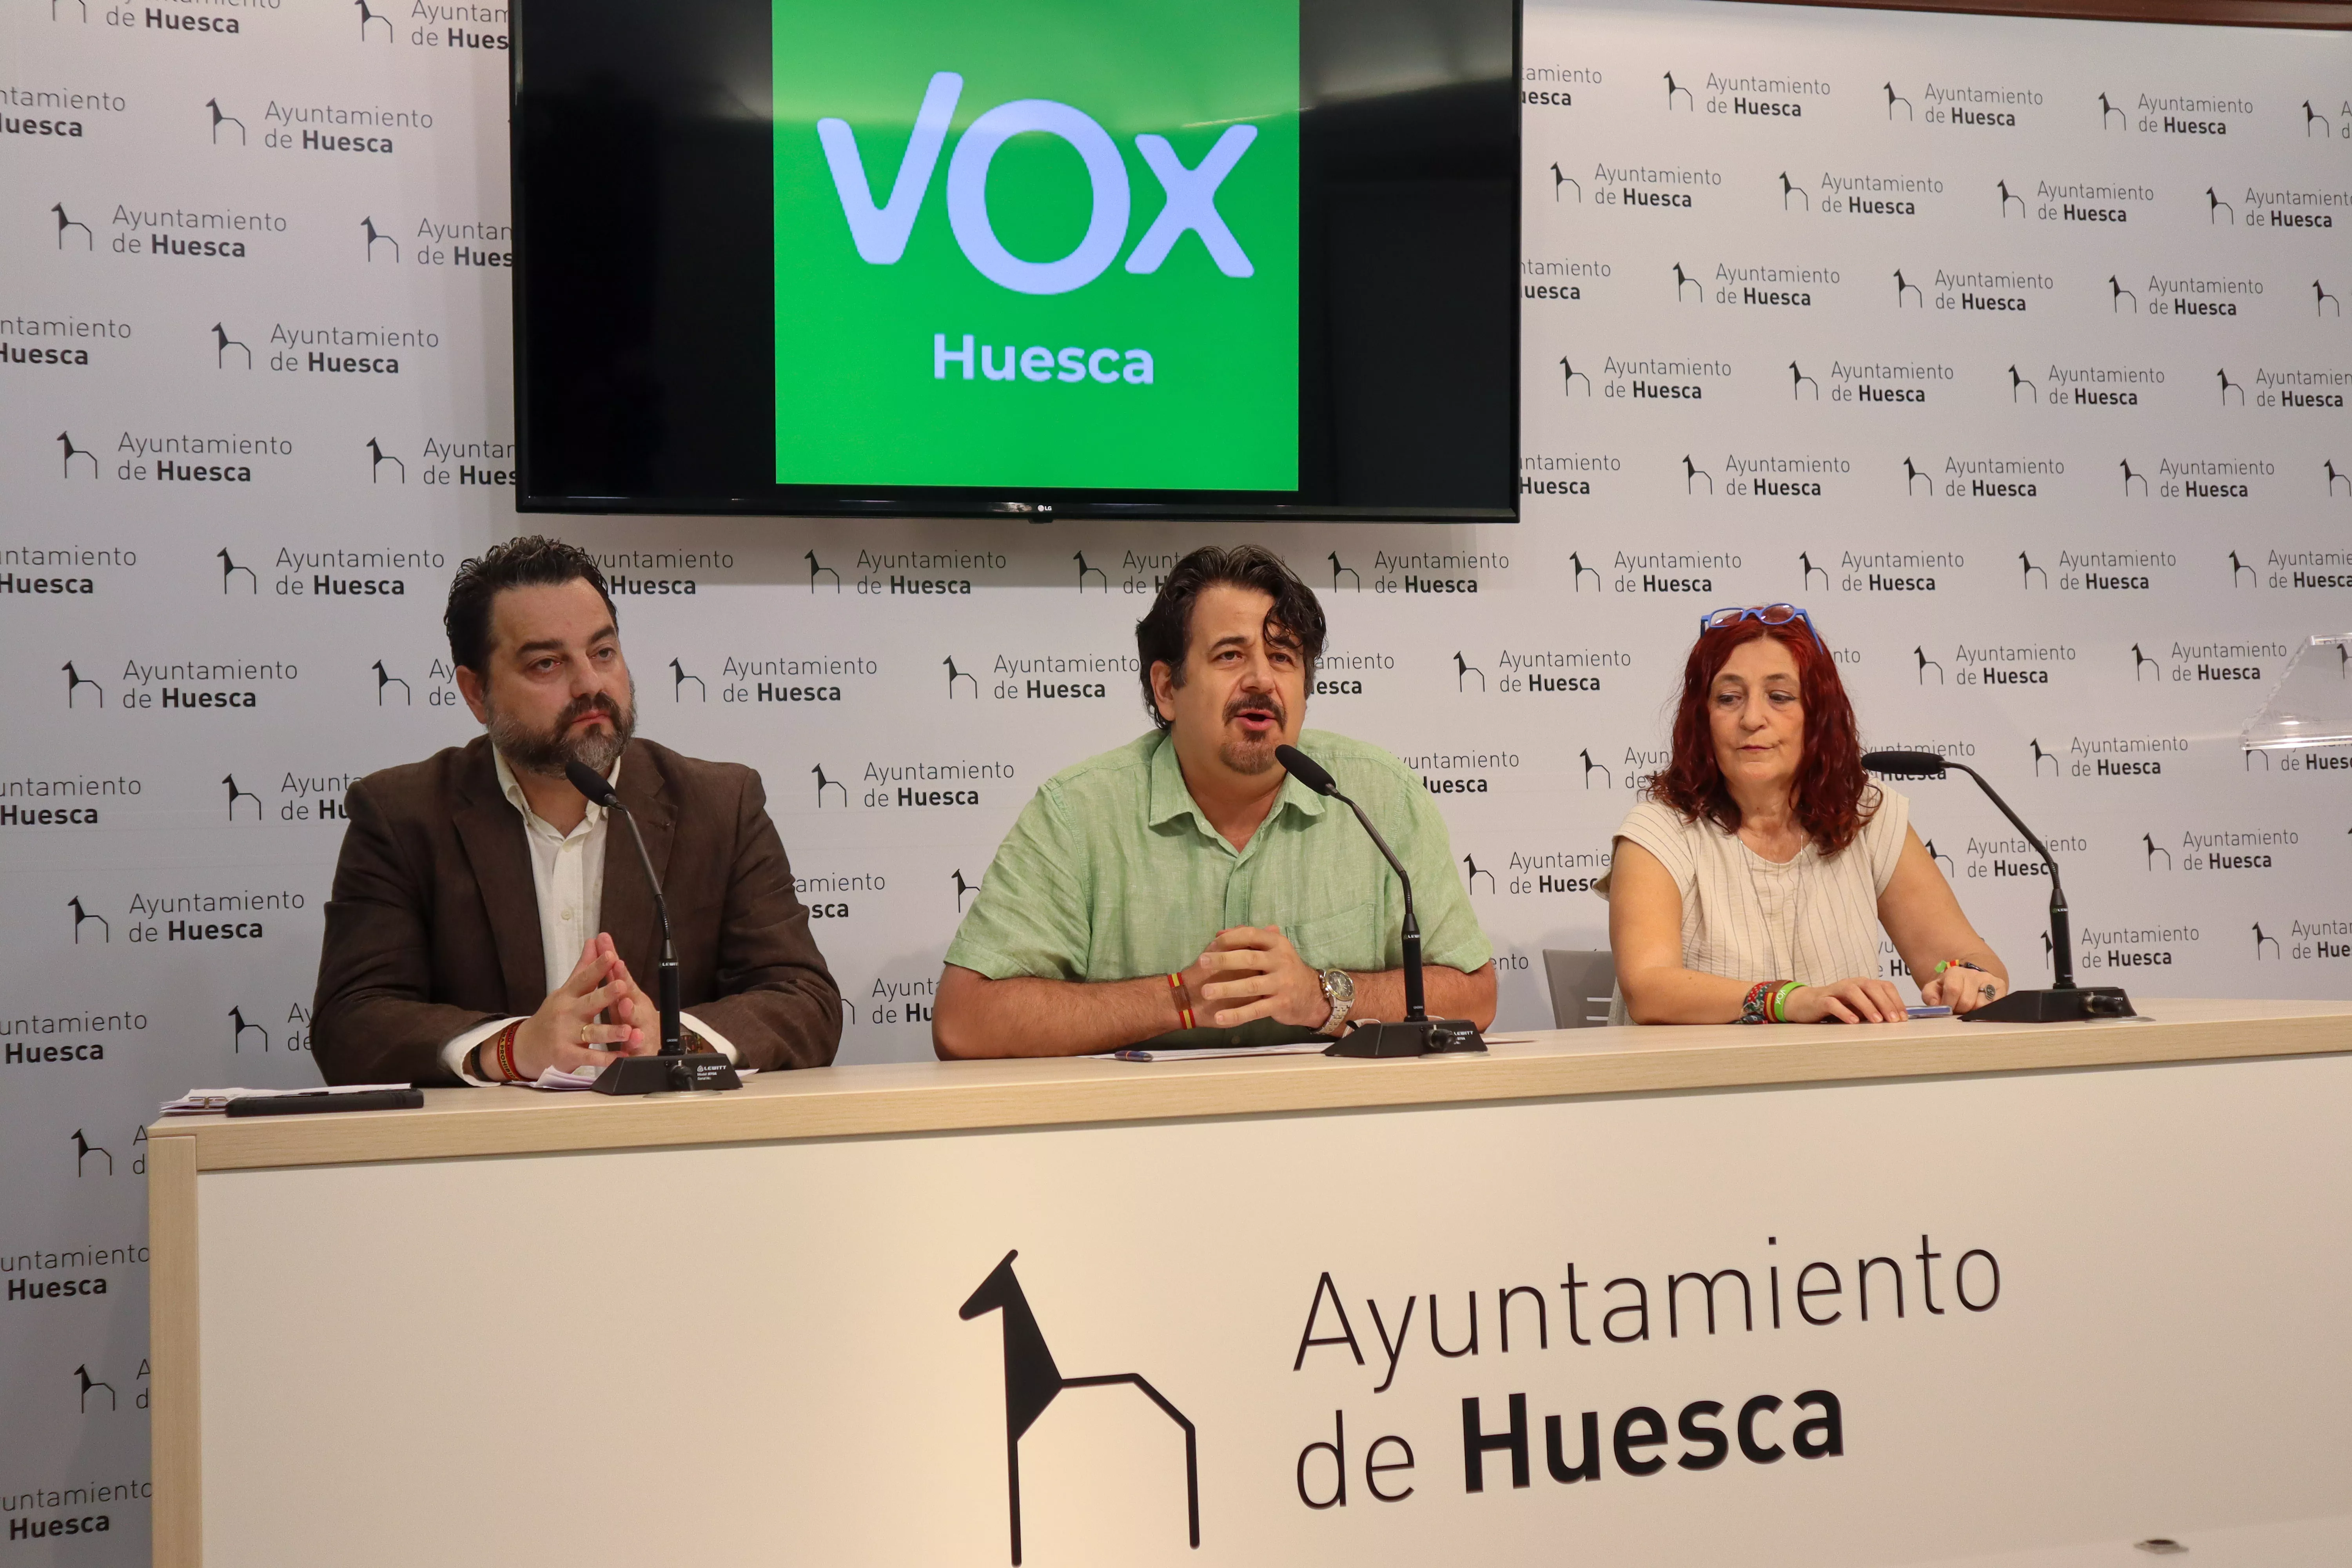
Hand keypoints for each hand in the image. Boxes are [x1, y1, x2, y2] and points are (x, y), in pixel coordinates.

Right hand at [512, 936, 655, 1076]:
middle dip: (606, 994)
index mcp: (568, 995)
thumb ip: (583, 968)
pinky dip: (607, 1060)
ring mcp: (566, 1035)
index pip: (584, 978)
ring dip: (612, 1032)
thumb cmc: (552, 1016)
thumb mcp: (565, 991)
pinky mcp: (567, 1055)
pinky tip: (622, 1058)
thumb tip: (593, 941)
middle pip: (589, 1002)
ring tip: (629, 1030)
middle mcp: (567, 1013)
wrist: (525, 1047)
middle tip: (622, 986)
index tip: (612, 956)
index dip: (598, 967)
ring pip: (593, 1033)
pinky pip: (590, 1058)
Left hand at [593, 933, 656, 1040]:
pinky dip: (636, 1042)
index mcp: (630, 996)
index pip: (622, 979)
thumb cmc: (629, 1017)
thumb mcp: (617, 994)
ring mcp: (641, 1028)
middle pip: (631, 996)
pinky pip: (638, 1045)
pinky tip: (635, 1037)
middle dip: (624, 985)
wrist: (645, 1047)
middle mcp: (638, 1009)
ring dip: (631, 1011)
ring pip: (636, 1020)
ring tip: (625, 1004)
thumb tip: (597, 940)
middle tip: (618, 974)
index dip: (617, 969)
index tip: (611, 957)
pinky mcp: (642, 1048)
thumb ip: (608, 970)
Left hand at [1189, 926, 1326, 1029]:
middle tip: (1201, 962)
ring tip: (1205, 992)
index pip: (1251, 935)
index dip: (1230, 938)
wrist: (1312, 996)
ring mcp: (1282, 983)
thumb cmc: (1284, 970)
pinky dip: (1237, 1015)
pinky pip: (1256, 1010)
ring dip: (1226, 988)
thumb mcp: (1272, 950)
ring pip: (1251, 985)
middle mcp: (1281, 961)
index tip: (1211, 943)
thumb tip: (1220, 934)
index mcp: (1277, 944)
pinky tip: (1220, 1018)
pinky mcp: (1281, 1004)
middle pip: (1249, 958)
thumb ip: (1248, 940)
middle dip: (1223, 960)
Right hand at [1781, 977, 1908, 1024]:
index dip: (1896, 1000)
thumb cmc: (1837, 1006)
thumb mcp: (1859, 1008)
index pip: (1884, 986)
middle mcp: (1851, 983)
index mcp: (1863, 984)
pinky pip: (1832, 1003)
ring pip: (1853, 992)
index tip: (1903, 1017)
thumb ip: (1875, 1010)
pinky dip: (1844, 1011)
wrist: (1806, 1004)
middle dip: (1885, 1003)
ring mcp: (1835, 990)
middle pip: (1871, 987)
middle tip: (1894, 1020)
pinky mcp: (1821, 1000)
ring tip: (1877, 1021)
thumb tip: (1896, 1020)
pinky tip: (1853, 1021)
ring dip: (1867, 1006)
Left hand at [1920, 962, 2004, 1013]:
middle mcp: (1973, 974)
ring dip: (1973, 1012)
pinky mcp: (2000, 987)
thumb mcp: (1935, 990)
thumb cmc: (1950, 989)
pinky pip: (1995, 1005)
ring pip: (1982, 1005)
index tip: (1948, 1009)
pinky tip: (1980, 1008)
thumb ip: (1929, 996)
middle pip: (1967, 1001)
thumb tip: (1935, 1003)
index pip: (1953, 990)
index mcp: (1955, 972)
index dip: (1949, 1004)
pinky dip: (1986, 1011)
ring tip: (1969, 1008)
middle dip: (1960, 1010)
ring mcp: (1988, 979)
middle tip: (1958, 1010)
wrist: (1968, 982)